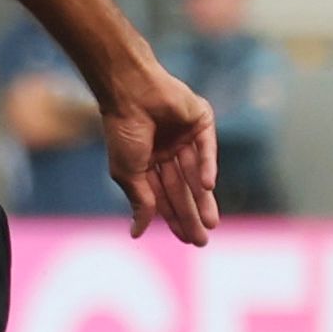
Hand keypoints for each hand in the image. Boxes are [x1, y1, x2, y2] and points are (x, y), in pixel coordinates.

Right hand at [96, 62, 221, 245]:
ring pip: (196, 173)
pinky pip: (206, 148)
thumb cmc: (122, 130)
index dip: (175, 218)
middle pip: (183, 188)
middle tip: (201, 239)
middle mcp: (169, 151)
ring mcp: (186, 136)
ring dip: (204, 198)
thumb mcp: (129, 173)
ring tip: (210, 222)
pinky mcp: (201, 121)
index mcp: (148, 163)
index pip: (165, 195)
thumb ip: (140, 201)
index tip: (186, 240)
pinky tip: (208, 186)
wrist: (130, 91)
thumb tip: (137, 234)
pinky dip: (207, 166)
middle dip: (191, 214)